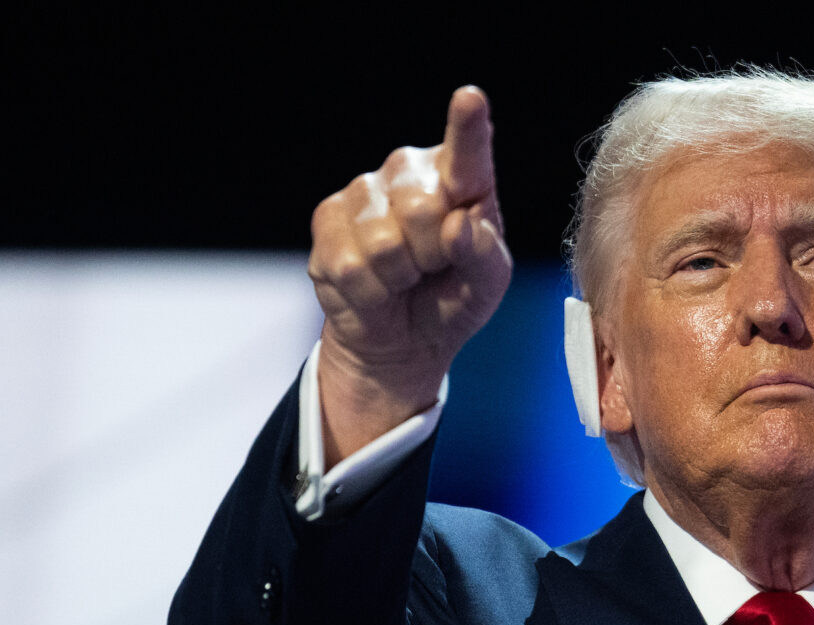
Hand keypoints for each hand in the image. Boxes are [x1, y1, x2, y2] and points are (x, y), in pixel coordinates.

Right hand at [307, 86, 512, 461]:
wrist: (403, 338)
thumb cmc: (453, 298)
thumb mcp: (486, 287)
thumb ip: (483, 257)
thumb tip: (458, 226)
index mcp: (460, 180)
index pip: (467, 152)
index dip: (467, 126)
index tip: (471, 98)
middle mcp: (410, 173)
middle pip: (421, 208)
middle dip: (432, 256)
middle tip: (433, 268)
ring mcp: (364, 192)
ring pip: (383, 243)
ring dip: (400, 277)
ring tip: (406, 278)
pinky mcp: (327, 221)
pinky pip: (350, 266)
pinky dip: (370, 293)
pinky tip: (377, 287)